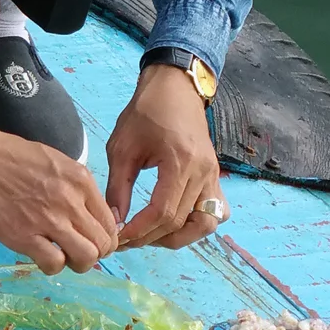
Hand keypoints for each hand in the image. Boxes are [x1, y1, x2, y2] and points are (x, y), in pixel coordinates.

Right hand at [0, 124, 117, 273]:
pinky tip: (43, 256)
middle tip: (82, 252)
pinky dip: (53, 266)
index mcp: (80, 180)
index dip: (106, 237)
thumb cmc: (13, 158)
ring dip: (79, 263)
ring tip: (65, 257)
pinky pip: (54, 263)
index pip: (110, 221)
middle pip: (103, 243)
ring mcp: (47, 220)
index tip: (94, 240)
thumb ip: (78, 188)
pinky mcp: (23, 236)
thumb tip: (93, 216)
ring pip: (86, 257)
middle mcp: (69, 201)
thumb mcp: (57, 162)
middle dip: (97, 253)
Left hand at [106, 64, 227, 249]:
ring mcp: (214, 176)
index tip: (118, 238)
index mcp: (181, 163)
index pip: (163, 212)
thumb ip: (118, 187)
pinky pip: (215, 212)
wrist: (174, 89)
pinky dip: (196, 224)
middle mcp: (204, 173)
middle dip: (152, 237)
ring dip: (178, 236)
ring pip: (206, 224)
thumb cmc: (145, 113)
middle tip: (128, 239)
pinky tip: (172, 223)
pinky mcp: (215, 177)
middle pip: (182, 222)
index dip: (139, 231)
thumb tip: (114, 221)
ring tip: (150, 235)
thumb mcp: (122, 147)